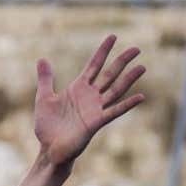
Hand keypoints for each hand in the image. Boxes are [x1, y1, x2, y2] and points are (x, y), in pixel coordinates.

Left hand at [33, 35, 145, 166]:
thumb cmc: (47, 126)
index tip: (113, 36)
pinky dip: (127, 104)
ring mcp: (95, 108)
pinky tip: (140, 96)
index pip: (94, 65)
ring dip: (129, 79)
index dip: (103, 51)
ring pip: (116, 90)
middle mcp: (90, 96)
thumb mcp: (44, 98)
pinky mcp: (96, 122)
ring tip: (142, 67)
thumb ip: (46, 79)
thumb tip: (42, 59)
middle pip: (110, 74)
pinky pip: (114, 111)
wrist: (49, 149)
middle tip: (137, 48)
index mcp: (78, 88)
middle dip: (122, 61)